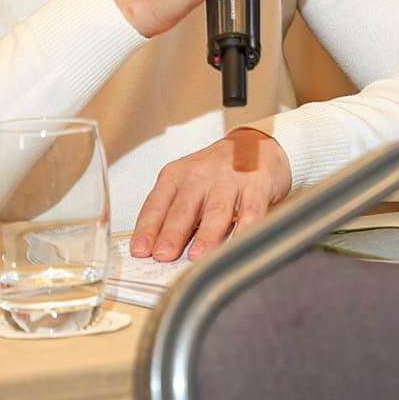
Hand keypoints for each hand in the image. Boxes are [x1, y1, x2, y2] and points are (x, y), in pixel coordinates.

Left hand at [130, 125, 291, 259]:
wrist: (253, 142)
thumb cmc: (215, 170)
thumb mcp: (187, 182)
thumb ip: (174, 211)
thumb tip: (158, 248)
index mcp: (177, 175)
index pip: (157, 204)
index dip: (148, 228)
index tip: (140, 249)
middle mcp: (201, 174)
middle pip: (184, 208)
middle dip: (172, 233)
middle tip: (163, 255)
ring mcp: (230, 178)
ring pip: (216, 210)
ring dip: (206, 235)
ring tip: (197, 257)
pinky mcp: (258, 183)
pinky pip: (251, 210)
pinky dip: (246, 229)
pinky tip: (239, 244)